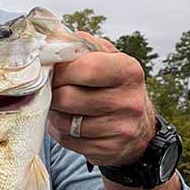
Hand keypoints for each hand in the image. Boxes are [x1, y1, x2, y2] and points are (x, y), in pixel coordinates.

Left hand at [47, 33, 154, 166]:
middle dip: (52, 94)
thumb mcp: (108, 58)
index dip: (60, 70)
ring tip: (59, 107)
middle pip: (68, 98)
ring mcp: (121, 128)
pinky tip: (67, 123)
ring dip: (54, 114)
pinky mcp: (110, 149)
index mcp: (128, 71)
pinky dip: (60, 131)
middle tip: (51, 91)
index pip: (84, 68)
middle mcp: (129, 100)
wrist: (138, 127)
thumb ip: (83, 46)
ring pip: (65, 122)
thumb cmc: (114, 86)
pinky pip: (69, 141)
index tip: (52, 71)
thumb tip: (54, 39)